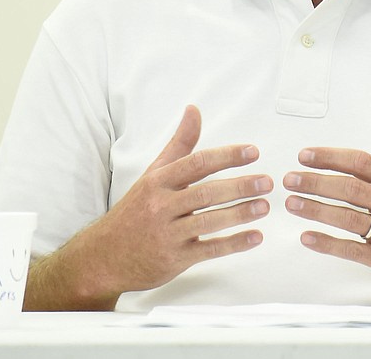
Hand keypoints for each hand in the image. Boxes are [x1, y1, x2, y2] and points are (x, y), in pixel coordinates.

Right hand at [71, 104, 272, 300]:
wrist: (104, 256)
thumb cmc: (136, 210)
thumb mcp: (155, 173)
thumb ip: (180, 144)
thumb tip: (194, 111)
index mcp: (159, 181)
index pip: (197, 163)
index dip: (227, 156)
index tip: (252, 152)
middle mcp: (162, 205)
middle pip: (206, 192)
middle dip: (240, 186)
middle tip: (266, 182)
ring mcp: (167, 234)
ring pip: (209, 220)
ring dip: (240, 213)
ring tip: (264, 206)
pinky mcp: (173, 259)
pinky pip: (208, 249)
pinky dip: (234, 243)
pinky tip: (254, 236)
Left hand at [282, 102, 370, 304]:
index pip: (363, 163)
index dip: (332, 157)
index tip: (305, 155)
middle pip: (351, 189)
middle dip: (316, 182)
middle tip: (289, 179)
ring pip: (349, 219)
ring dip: (316, 210)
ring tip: (291, 203)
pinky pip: (354, 250)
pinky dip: (328, 244)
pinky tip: (307, 238)